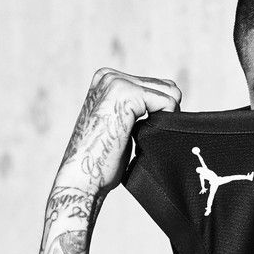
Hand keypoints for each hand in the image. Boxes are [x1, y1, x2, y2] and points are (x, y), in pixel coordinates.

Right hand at [54, 67, 181, 197]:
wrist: (82, 177)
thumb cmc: (101, 162)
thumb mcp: (120, 128)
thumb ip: (136, 112)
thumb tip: (169, 113)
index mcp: (107, 81)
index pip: (158, 86)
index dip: (163, 112)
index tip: (148, 134)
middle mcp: (110, 76)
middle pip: (167, 87)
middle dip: (167, 114)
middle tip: (149, 140)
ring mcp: (116, 82)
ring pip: (170, 93)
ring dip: (167, 119)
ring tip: (146, 140)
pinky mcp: (126, 93)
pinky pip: (168, 102)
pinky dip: (166, 121)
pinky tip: (147, 137)